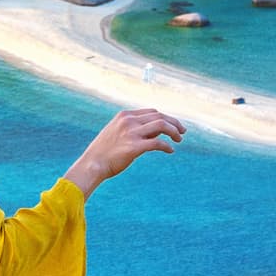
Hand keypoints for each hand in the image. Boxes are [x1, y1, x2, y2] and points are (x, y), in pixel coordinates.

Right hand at [62, 107, 182, 198]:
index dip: (165, 118)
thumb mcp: (117, 134)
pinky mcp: (134, 147)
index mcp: (124, 115)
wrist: (92, 164)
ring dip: (174, 131)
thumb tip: (157, 133)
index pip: (152, 112)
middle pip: (160, 116)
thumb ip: (135, 130)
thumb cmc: (105, 152)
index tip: (173, 126)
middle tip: (183, 131)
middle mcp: (129, 121)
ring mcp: (131, 133)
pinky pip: (158, 143)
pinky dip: (167, 146)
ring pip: (162, 126)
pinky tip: (170, 150)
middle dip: (174, 123)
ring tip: (179, 139)